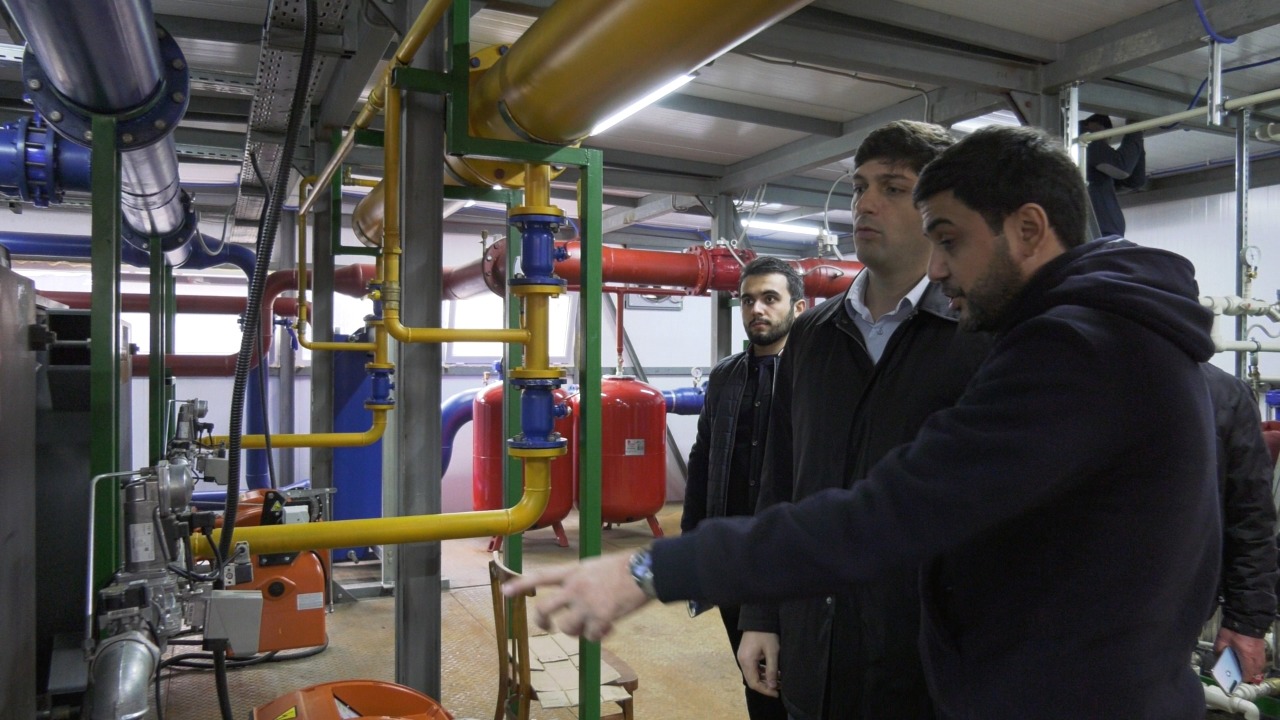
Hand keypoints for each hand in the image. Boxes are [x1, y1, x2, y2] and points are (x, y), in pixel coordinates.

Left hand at [501, 553, 651, 641]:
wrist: (645, 570)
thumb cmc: (625, 567)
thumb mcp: (595, 566)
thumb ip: (580, 580)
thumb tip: (575, 601)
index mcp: (573, 572)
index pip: (541, 577)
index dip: (521, 585)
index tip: (505, 592)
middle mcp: (574, 588)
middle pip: (544, 609)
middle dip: (543, 622)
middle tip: (549, 627)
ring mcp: (586, 604)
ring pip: (568, 628)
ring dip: (579, 631)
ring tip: (594, 625)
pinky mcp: (600, 618)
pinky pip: (591, 637)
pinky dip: (600, 635)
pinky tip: (610, 626)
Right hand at [737, 631, 780, 696]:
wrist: (759, 617)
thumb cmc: (766, 634)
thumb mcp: (772, 652)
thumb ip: (772, 670)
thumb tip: (772, 687)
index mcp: (747, 661)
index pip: (754, 683)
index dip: (765, 690)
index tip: (776, 693)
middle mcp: (742, 661)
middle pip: (752, 680)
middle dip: (766, 686)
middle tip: (779, 688)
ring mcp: (743, 657)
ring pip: (753, 674)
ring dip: (765, 679)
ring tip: (779, 681)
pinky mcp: (747, 654)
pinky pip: (754, 667)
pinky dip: (763, 672)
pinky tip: (773, 672)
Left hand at [1216, 627, 1267, 682]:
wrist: (1245, 618)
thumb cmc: (1233, 630)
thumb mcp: (1221, 640)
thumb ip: (1219, 650)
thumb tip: (1218, 658)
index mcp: (1246, 656)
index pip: (1248, 673)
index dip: (1243, 678)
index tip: (1237, 679)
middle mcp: (1256, 656)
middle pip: (1255, 672)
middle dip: (1248, 675)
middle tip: (1240, 674)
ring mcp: (1261, 653)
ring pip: (1260, 667)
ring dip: (1253, 669)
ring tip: (1244, 668)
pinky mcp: (1262, 649)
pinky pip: (1261, 660)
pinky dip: (1256, 663)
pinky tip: (1248, 661)